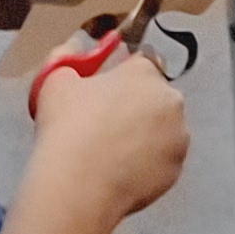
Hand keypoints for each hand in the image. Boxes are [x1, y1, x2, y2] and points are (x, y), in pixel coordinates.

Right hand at [26, 54, 188, 224]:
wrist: (77, 187)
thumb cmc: (67, 128)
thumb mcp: (55, 80)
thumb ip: (69, 56)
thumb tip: (75, 47)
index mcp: (144, 73)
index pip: (141, 62)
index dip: (122, 76)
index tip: (105, 91)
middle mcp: (171, 101)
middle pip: (155, 97)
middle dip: (135, 106)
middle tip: (104, 124)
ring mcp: (178, 137)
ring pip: (163, 129)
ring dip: (145, 134)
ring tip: (111, 151)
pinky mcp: (176, 169)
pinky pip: (163, 159)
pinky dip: (147, 162)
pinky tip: (121, 170)